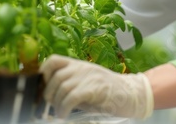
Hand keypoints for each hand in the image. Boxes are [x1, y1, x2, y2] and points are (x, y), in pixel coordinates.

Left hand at [39, 54, 153, 118]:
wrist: (134, 94)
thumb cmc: (110, 93)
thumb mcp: (88, 84)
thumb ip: (72, 86)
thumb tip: (51, 97)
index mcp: (80, 65)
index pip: (54, 60)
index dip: (43, 72)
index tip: (41, 87)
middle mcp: (83, 68)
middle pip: (56, 76)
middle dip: (49, 94)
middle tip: (52, 106)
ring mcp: (90, 77)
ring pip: (62, 87)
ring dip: (57, 103)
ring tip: (60, 112)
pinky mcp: (95, 88)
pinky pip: (72, 97)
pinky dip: (64, 107)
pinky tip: (64, 114)